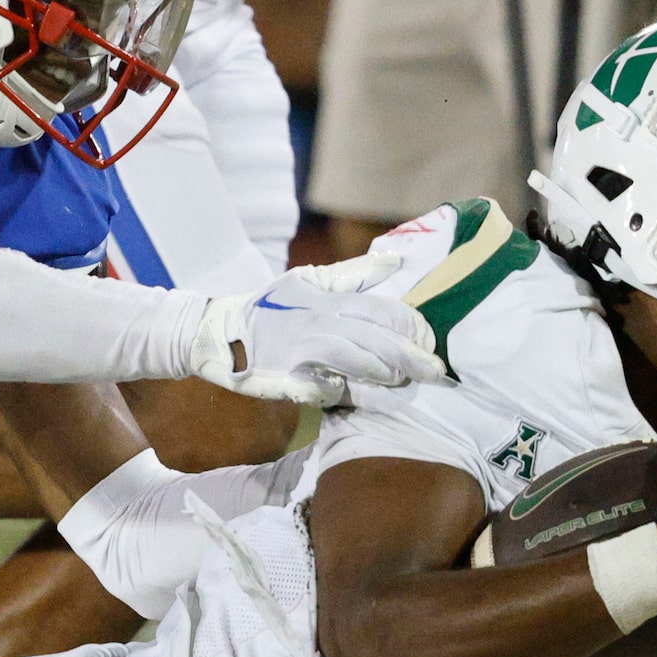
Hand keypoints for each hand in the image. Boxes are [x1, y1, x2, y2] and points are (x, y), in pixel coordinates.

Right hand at [189, 253, 446, 406]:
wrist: (220, 331)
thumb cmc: (271, 306)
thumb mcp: (310, 280)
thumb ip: (354, 273)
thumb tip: (394, 259)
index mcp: (329, 299)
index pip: (383, 311)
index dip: (412, 327)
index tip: (430, 341)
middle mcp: (321, 322)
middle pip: (378, 339)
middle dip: (412, 358)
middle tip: (436, 371)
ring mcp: (304, 351)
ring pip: (357, 361)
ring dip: (385, 374)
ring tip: (402, 381)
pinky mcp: (290, 378)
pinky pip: (327, 389)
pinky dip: (346, 393)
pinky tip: (364, 397)